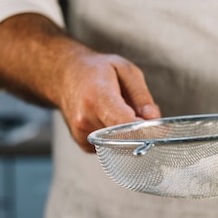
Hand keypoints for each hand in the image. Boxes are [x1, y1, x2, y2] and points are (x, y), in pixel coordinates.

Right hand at [0, 13, 160, 152]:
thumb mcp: (125, 71)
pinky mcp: (83, 144)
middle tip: (138, 113)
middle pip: (124, 137)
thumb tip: (153, 119)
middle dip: (138, 130)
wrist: (63, 75)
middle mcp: (85, 119)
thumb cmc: (95, 70)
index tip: (154, 127)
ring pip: (119, 143)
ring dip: (127, 133)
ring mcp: (81, 133)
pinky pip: (110, 147)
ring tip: (118, 111)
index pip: (124, 124)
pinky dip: (116, 136)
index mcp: (97, 97)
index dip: (143, 129)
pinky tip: (108, 119)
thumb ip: (142, 96)